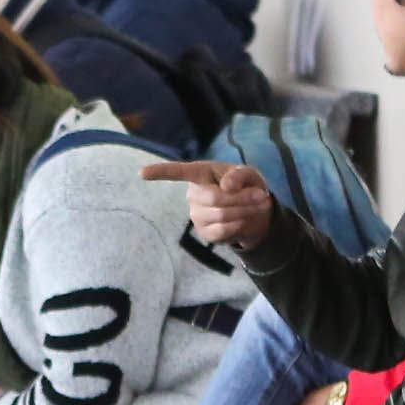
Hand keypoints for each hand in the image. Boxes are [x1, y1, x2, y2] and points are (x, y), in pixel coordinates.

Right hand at [139, 158, 276, 253]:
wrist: (255, 211)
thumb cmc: (247, 186)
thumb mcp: (250, 174)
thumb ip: (241, 175)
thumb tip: (227, 186)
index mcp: (200, 173)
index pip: (178, 172)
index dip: (160, 172)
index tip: (141, 174)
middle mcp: (193, 194)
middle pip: (214, 199)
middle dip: (241, 199)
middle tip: (262, 196)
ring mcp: (196, 215)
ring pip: (220, 215)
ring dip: (245, 211)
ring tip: (259, 205)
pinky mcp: (204, 232)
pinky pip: (221, 231)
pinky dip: (239, 225)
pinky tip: (244, 219)